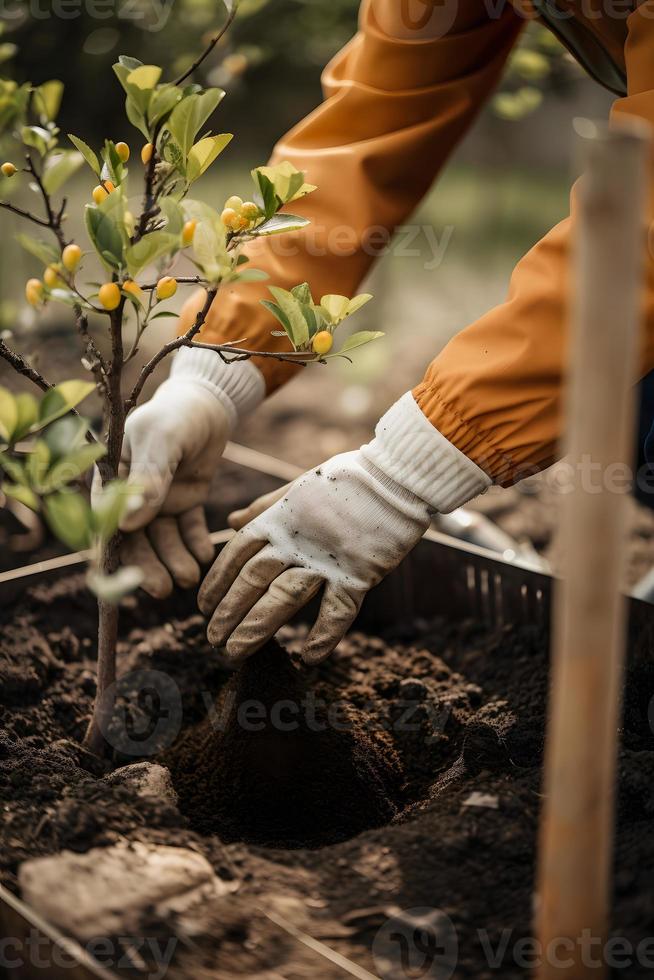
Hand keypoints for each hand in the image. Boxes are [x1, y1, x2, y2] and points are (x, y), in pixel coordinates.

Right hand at [93, 348, 263, 597]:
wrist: (210, 403)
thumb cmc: (175, 414)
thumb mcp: (160, 440)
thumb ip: (148, 478)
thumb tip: (128, 523)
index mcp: (112, 477)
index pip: (104, 520)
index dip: (110, 551)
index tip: (119, 579)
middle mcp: (132, 494)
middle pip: (135, 539)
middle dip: (147, 566)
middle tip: (162, 589)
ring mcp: (159, 500)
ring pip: (162, 538)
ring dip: (173, 559)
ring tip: (190, 577)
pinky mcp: (185, 502)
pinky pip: (188, 529)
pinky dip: (194, 543)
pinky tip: (204, 555)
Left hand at [198, 450, 431, 663]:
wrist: (396, 477)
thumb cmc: (346, 480)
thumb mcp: (296, 487)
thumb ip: (263, 508)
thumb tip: (229, 522)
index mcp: (279, 519)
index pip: (236, 554)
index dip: (216, 582)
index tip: (204, 608)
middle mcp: (296, 540)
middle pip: (252, 579)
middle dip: (229, 612)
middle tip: (213, 640)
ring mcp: (327, 558)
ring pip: (283, 596)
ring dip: (257, 625)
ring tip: (236, 651)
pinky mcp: (359, 573)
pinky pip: (338, 610)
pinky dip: (324, 635)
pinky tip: (308, 658)